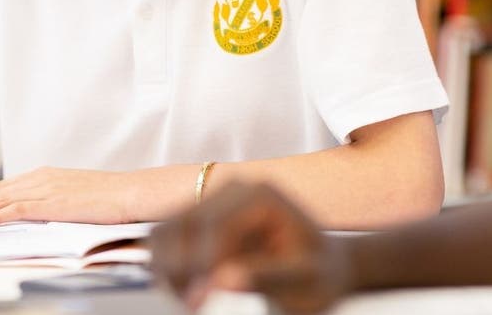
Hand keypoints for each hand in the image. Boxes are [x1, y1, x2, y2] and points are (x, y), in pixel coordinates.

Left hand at [0, 166, 136, 226]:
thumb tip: (41, 210)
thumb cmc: (108, 195)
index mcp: (49, 174)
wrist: (128, 192)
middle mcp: (44, 178)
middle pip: (1, 190)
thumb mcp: (76, 192)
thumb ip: (54, 197)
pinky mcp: (52, 202)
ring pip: (4, 198)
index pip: (9, 185)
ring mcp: (47, 189)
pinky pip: (17, 208)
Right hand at [150, 182, 352, 313]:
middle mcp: (235, 189)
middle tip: (194, 306)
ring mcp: (216, 199)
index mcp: (262, 196)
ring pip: (167, 229)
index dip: (202, 266)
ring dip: (169, 267)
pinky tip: (190, 289)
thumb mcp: (304, 281)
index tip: (198, 303)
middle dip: (181, 268)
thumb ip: (265, 278)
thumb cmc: (318, 274)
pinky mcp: (204, 215)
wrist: (324, 266)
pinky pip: (170, 236)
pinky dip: (169, 265)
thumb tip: (222, 280)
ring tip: (192, 300)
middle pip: (183, 223)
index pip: (215, 226)